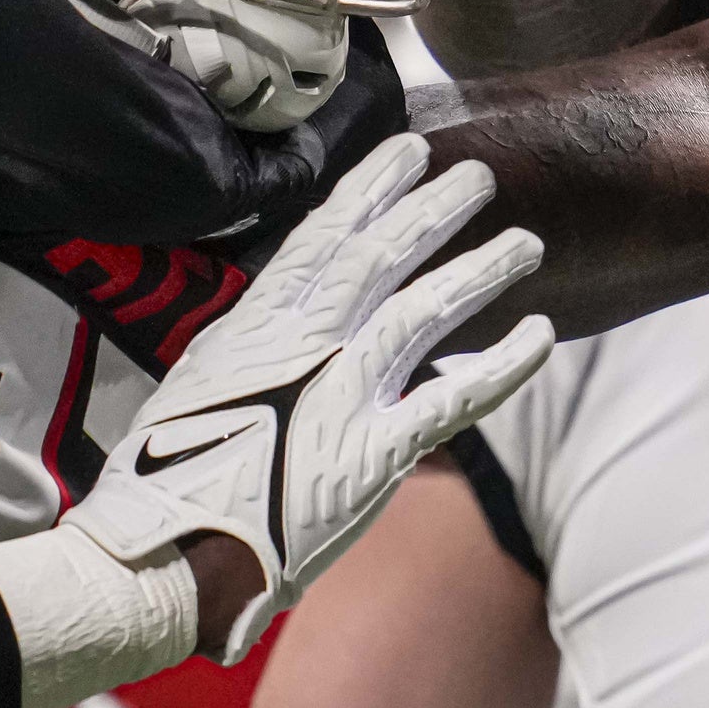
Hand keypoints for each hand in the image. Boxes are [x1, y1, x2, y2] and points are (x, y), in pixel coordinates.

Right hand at [0, 135, 554, 707]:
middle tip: (478, 176)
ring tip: (525, 241)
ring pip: (424, 312)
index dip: (369, 190)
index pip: (321, 238)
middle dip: (431, 210)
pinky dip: (505, 364)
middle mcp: (302, 348)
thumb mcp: (202, 381)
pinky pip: (457, 399)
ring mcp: (341, 397)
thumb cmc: (168, 478)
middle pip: (379, 258)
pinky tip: (542, 333)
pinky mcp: (376, 455)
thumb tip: (285, 315)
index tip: (405, 151)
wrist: (166, 556)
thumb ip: (253, 344)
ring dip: (480, 270)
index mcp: (255, 325)